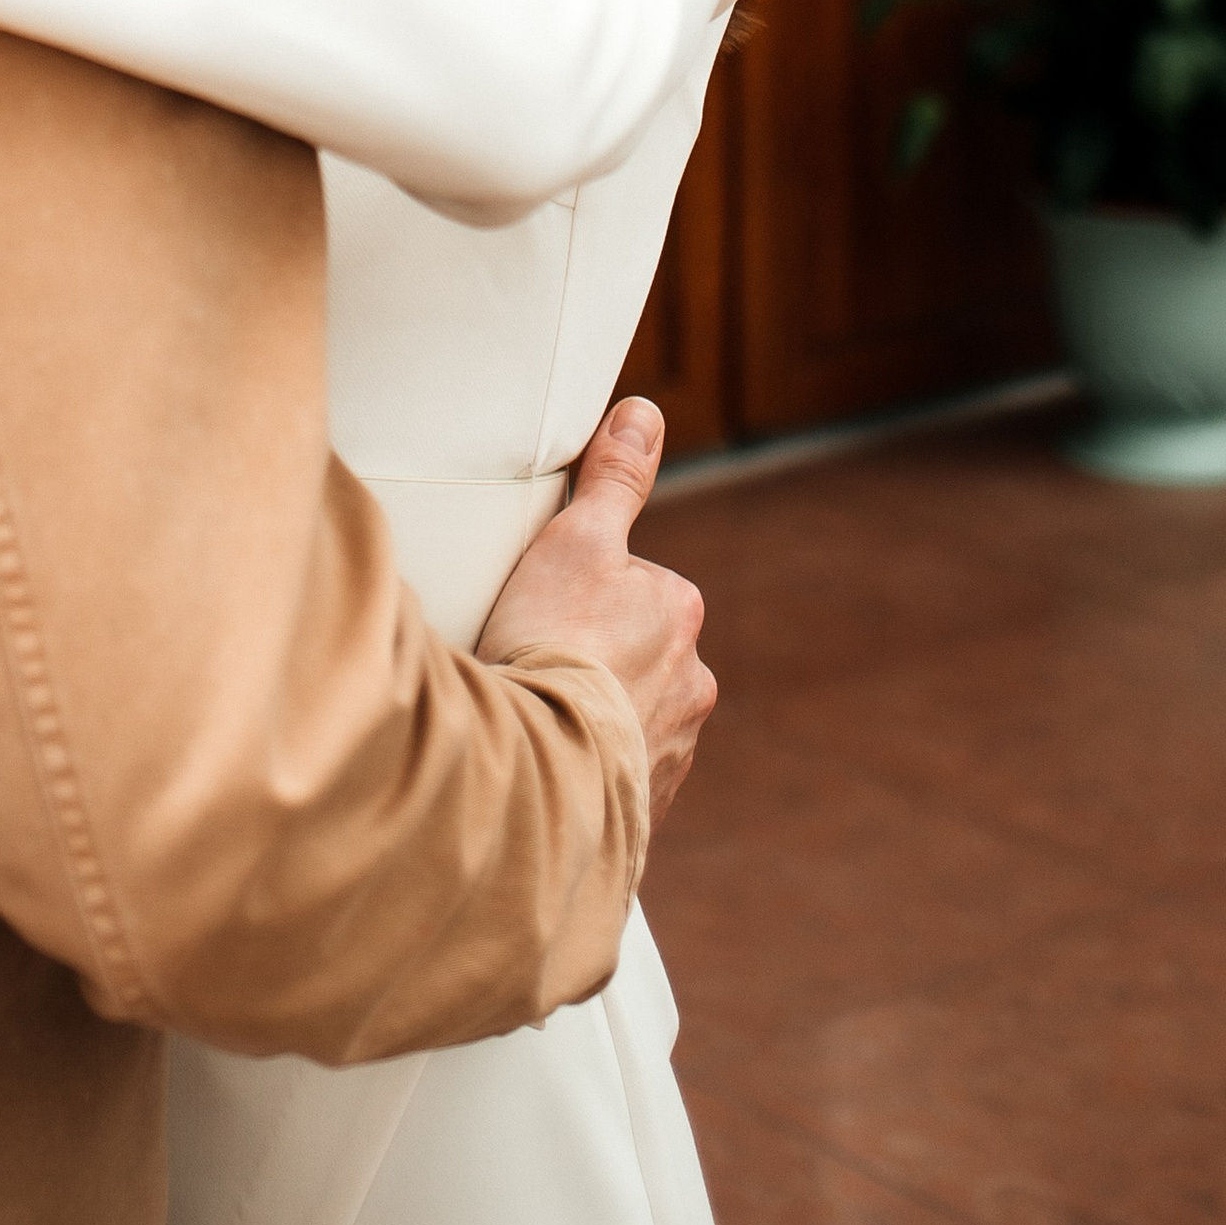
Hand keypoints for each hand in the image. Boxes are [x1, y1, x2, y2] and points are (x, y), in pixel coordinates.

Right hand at [476, 401, 714, 819]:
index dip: (579, 594)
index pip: (631, 587)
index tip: (541, 609)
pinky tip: (545, 767)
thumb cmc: (556, 644)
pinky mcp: (644, 811)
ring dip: (591, 718)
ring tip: (534, 719)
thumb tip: (644, 413)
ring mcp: (671, 752)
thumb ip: (613, 479)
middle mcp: (693, 686)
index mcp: (679, 614)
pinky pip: (613, 778)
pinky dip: (585, 771)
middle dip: (593, 660)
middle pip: (633, 655)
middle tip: (532, 663)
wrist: (543, 774)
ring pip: (627, 718)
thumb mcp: (575, 539)